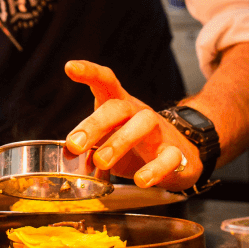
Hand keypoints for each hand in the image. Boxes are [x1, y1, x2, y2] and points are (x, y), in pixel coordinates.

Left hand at [64, 60, 202, 190]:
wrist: (180, 157)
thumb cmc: (134, 147)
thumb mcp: (108, 142)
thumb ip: (89, 146)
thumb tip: (67, 154)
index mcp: (119, 104)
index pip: (105, 81)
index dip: (89, 71)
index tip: (70, 67)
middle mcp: (138, 112)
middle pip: (118, 107)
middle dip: (94, 123)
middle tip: (74, 144)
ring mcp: (159, 131)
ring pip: (145, 123)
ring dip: (120, 142)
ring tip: (101, 162)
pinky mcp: (176, 154)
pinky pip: (169, 156)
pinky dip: (154, 169)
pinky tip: (140, 180)